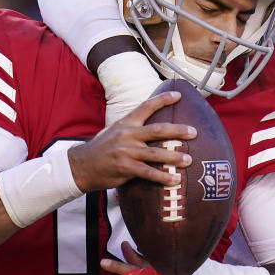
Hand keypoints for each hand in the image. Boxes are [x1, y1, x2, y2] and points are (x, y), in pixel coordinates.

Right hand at [67, 91, 194, 191]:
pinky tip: (174, 180)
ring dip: (174, 157)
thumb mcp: (114, 132)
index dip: (163, 99)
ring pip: (155, 153)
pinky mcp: (124, 168)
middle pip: (157, 130)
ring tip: (188, 160)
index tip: (178, 95)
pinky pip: (148, 173)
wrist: (81, 166)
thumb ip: (133, 129)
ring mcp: (125, 152)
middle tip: (194, 132)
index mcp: (125, 123)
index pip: (146, 106)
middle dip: (178, 130)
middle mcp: (127, 135)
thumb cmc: (102, 150)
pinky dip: (163, 177)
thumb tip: (155, 128)